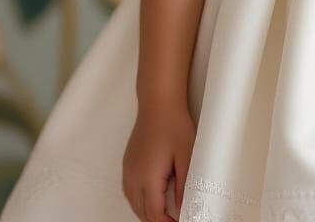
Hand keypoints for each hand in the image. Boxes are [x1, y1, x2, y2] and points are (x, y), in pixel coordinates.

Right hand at [122, 103, 195, 220]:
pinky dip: (140, 200)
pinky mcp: (127, 164)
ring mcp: (128, 171)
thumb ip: (184, 183)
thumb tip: (182, 205)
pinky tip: (152, 198)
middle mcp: (133, 177)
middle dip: (155, 220)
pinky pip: (130, 191)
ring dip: (146, 212)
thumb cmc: (174, 125)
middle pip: (141, 212)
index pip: (154, 213)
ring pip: (133, 203)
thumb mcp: (186, 155)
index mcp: (148, 177)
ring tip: (165, 213)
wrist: (158, 104)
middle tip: (173, 219)